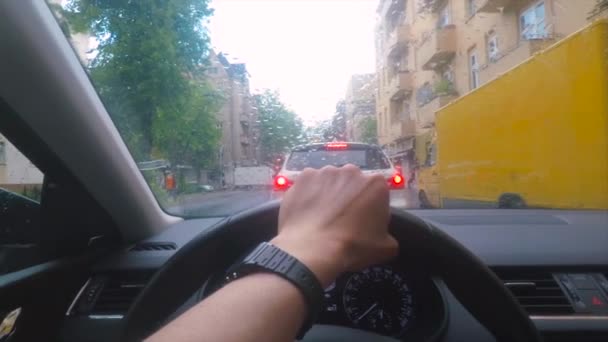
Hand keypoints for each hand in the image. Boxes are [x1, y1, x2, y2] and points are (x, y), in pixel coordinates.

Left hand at [271, 165, 397, 286]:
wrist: (312, 249)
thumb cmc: (352, 247)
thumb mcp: (385, 248)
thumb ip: (389, 235)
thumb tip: (383, 236)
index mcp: (376, 184)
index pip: (376, 192)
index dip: (370, 207)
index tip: (363, 221)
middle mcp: (351, 171)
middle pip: (352, 183)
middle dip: (349, 197)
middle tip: (342, 219)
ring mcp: (325, 172)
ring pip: (329, 182)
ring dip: (328, 194)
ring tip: (321, 217)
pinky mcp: (303, 177)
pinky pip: (309, 185)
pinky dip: (308, 195)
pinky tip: (306, 213)